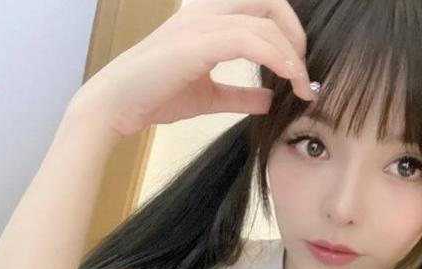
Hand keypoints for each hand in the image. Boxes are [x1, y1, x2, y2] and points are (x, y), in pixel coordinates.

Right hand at [68, 0, 312, 137]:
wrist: (116, 105)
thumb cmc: (154, 96)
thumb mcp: (209, 97)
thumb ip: (240, 95)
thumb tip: (269, 100)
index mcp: (207, 18)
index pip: (260, 9)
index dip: (288, 36)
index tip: (299, 74)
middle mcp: (205, 11)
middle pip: (270, 2)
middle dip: (296, 36)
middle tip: (304, 75)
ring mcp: (200, 22)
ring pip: (264, 19)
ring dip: (291, 52)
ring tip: (301, 84)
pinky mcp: (197, 42)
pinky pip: (249, 39)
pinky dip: (276, 58)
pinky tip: (288, 79)